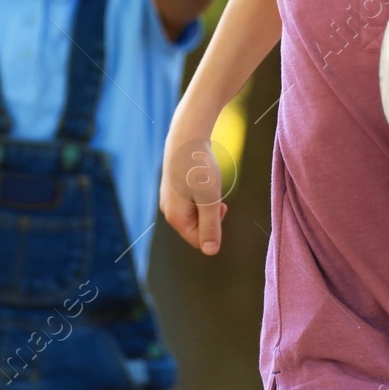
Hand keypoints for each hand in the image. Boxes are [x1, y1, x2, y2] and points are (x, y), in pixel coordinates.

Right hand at [160, 135, 229, 254]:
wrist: (186, 137)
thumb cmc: (199, 168)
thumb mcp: (210, 199)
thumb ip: (211, 227)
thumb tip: (211, 252)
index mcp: (176, 218)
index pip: (199, 241)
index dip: (215, 228)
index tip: (220, 206)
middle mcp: (168, 211)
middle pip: (196, 228)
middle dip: (210, 215)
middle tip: (215, 195)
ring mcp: (169, 200)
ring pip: (195, 214)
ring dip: (207, 204)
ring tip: (208, 184)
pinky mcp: (173, 190)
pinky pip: (190, 202)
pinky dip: (200, 194)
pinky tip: (201, 179)